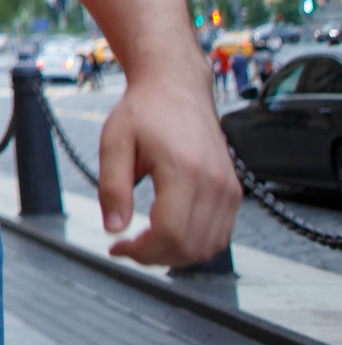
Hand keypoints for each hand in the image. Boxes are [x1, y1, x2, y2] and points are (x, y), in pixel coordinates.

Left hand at [99, 73, 240, 266]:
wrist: (177, 87)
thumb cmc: (144, 111)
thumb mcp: (114, 143)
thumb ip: (112, 188)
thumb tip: (114, 229)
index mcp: (184, 169)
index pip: (170, 232)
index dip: (142, 250)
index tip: (118, 248)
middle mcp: (214, 182)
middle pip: (190, 245)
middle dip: (155, 257)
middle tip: (128, 248)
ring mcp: (229, 188)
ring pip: (209, 246)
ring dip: (176, 256)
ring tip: (146, 244)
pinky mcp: (233, 191)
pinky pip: (220, 235)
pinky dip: (195, 245)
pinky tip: (169, 236)